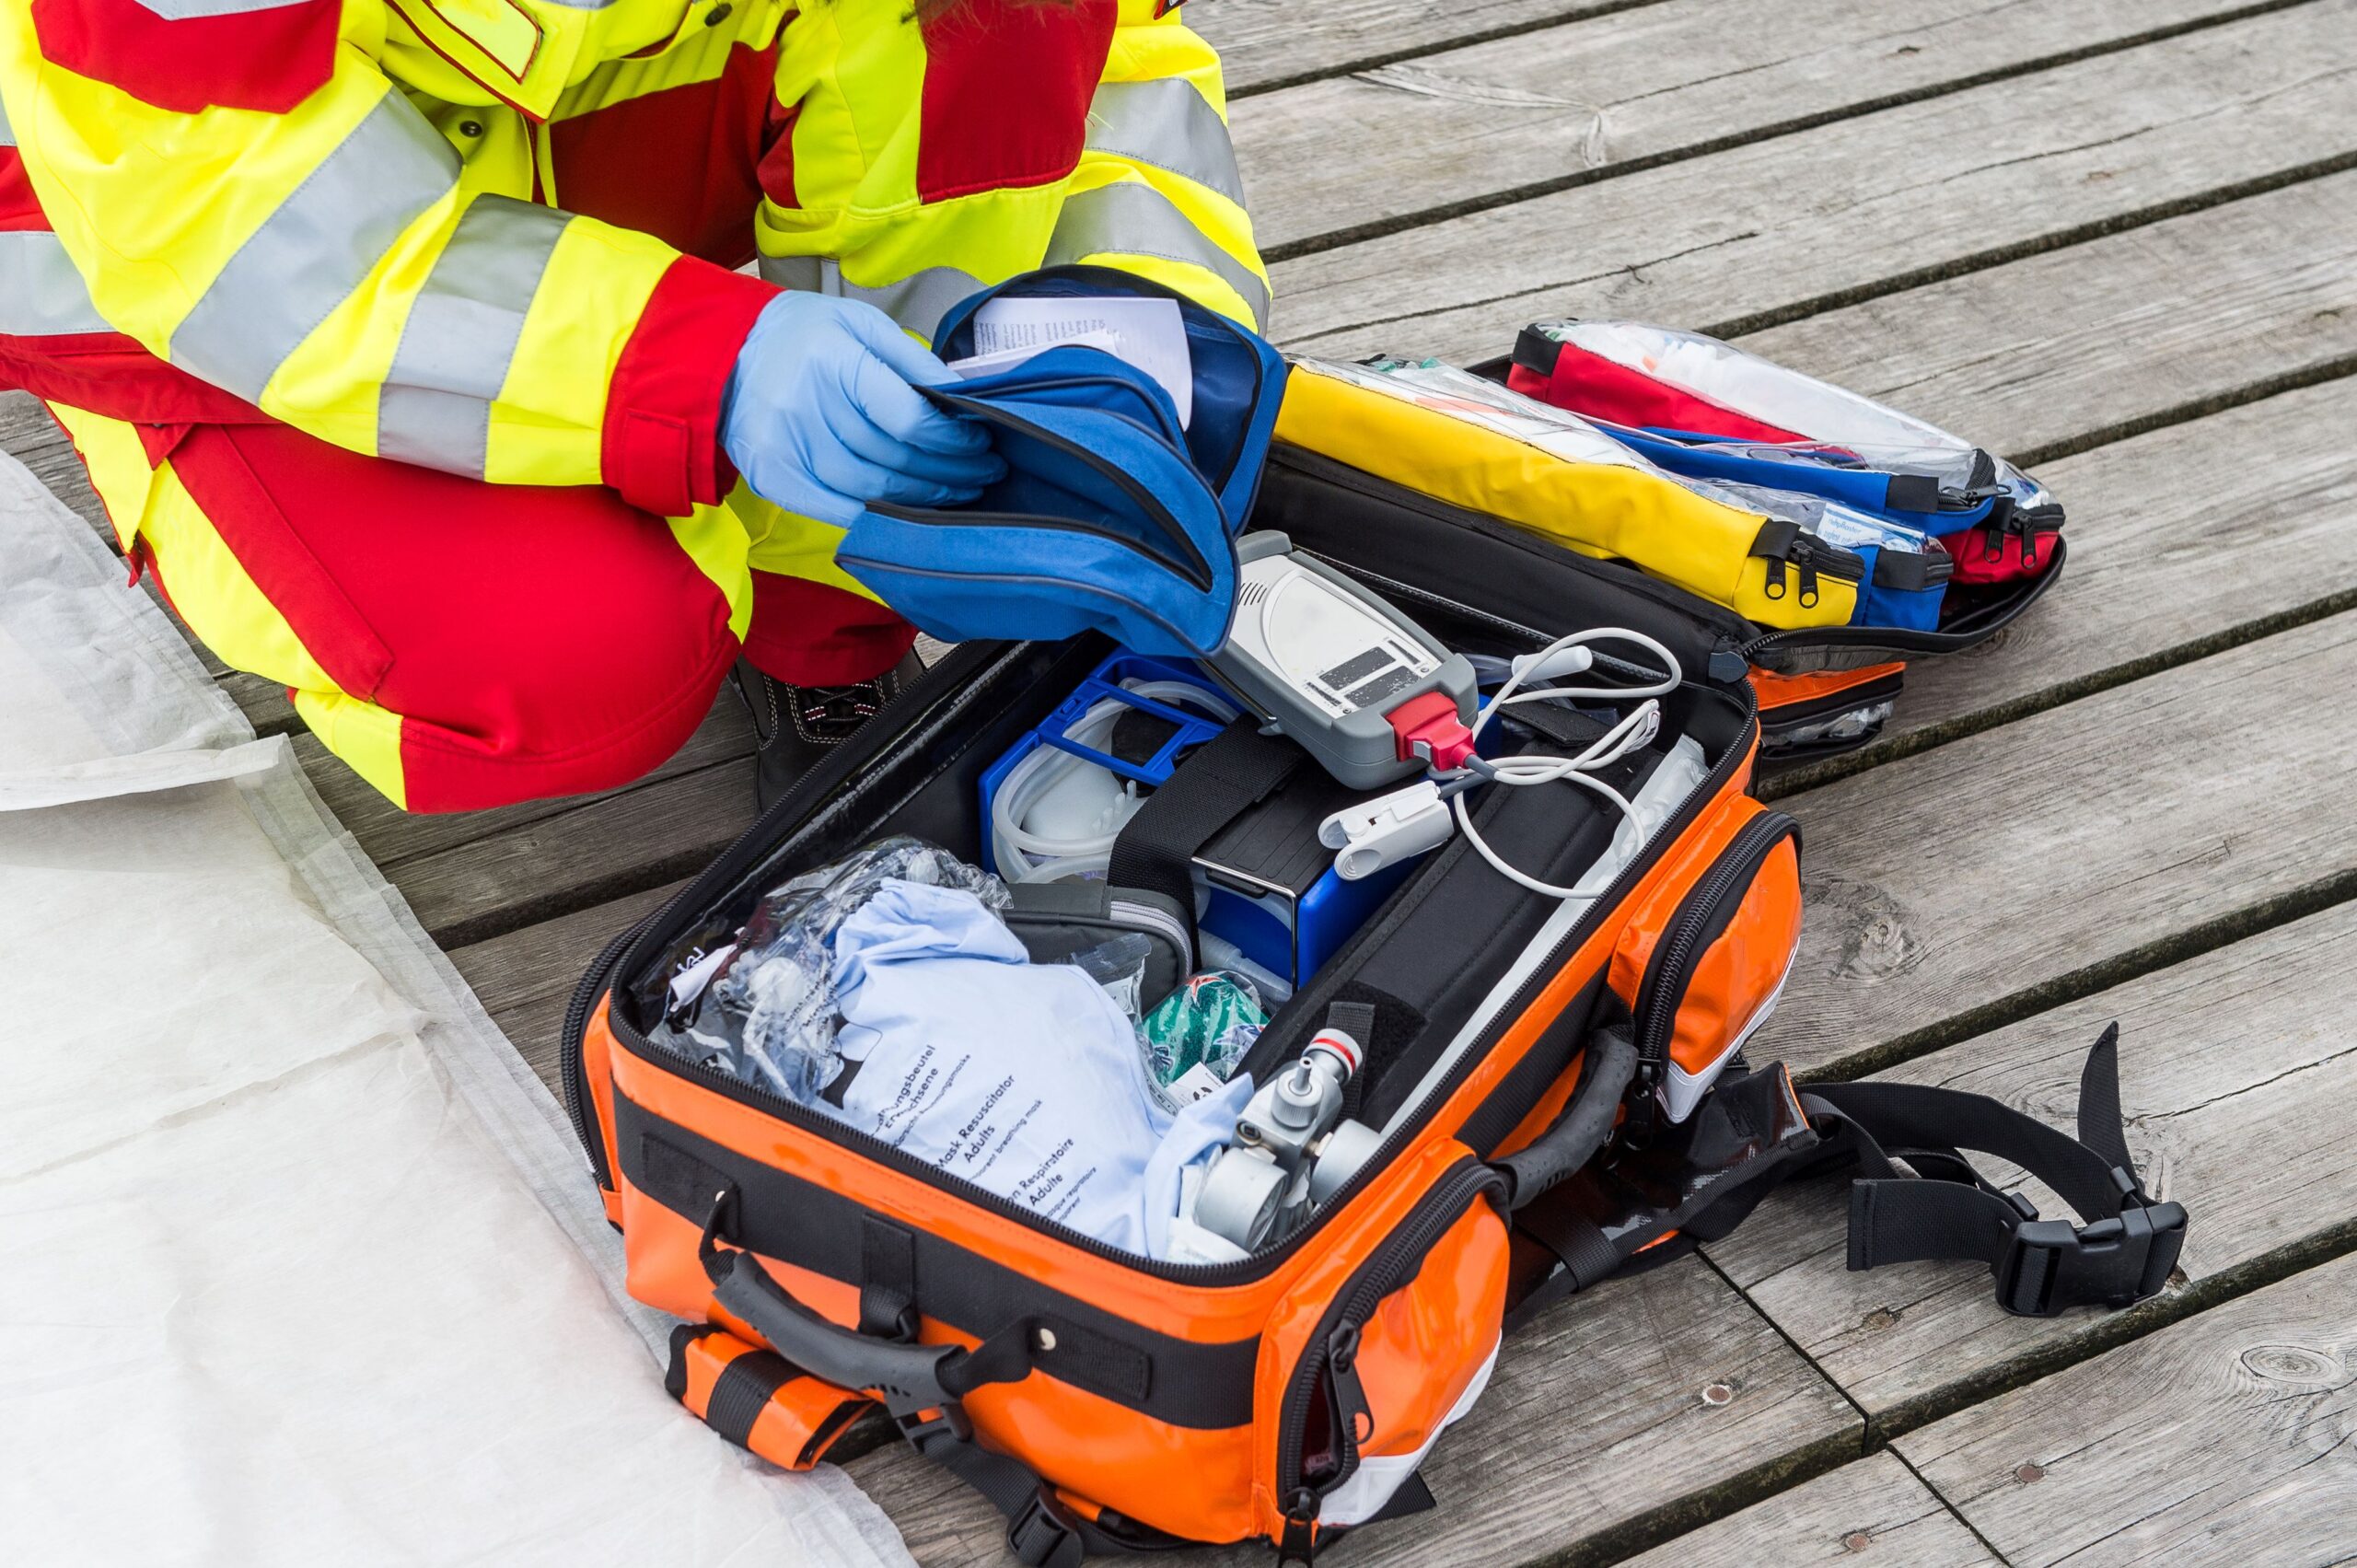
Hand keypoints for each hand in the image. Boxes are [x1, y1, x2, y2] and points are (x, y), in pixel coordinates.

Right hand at [722, 292, 1001, 526]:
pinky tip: (908, 512)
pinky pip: (837, 510)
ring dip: (922, 500)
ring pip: (871, 491)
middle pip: (895, 459)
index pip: (909, 418)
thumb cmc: (801, 334)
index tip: (982, 444)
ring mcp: (786, 448)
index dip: (954, 440)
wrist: (724, 353)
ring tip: (956, 494)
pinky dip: (878, 516)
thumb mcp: (859, 324)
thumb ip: (912, 360)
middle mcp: (807, 407)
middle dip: (950, 473)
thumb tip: (964, 397)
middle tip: (983, 473)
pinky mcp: (773, 477)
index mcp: (834, 361)